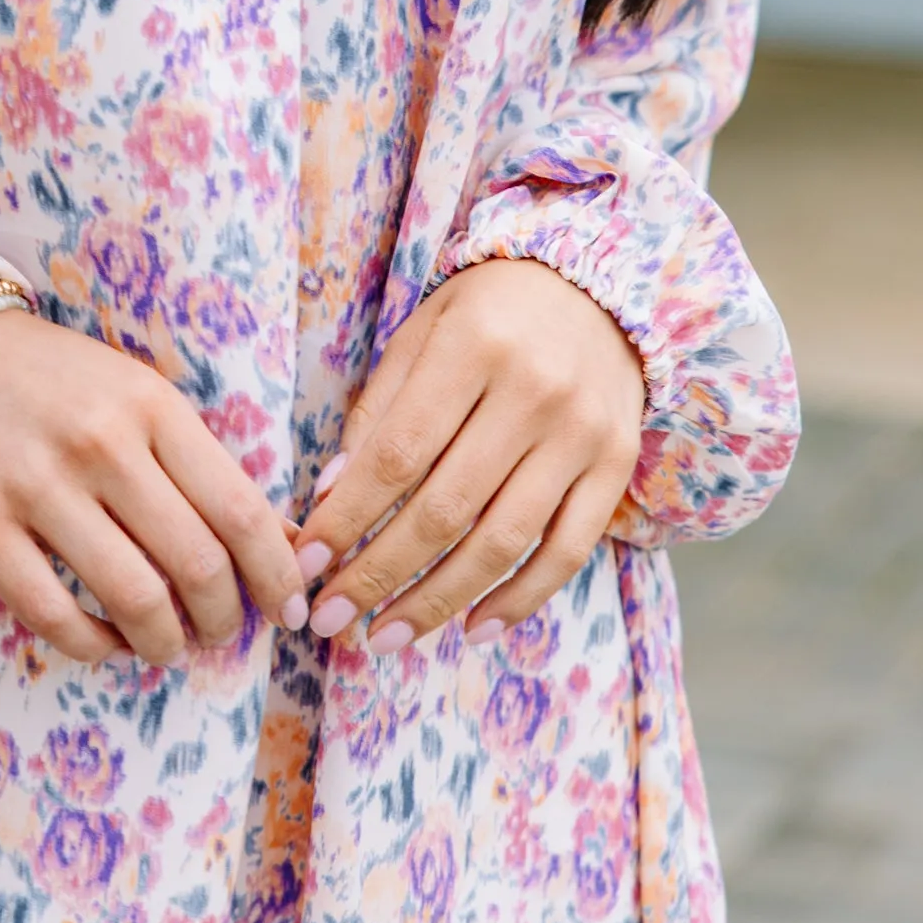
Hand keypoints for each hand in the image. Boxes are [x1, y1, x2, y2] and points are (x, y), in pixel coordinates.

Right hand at [0, 308, 309, 668]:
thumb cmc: (50, 379)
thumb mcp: (136, 393)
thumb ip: (197, 461)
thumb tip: (275, 542)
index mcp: (152, 405)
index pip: (239, 510)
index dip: (277, 574)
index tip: (290, 608)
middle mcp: (101, 444)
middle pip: (195, 564)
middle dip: (224, 619)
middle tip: (220, 633)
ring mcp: (36, 486)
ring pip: (132, 599)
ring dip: (164, 643)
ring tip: (166, 646)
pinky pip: (53, 615)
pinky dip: (94, 647)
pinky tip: (105, 642)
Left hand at [293, 260, 644, 654]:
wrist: (598, 285)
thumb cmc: (489, 311)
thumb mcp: (422, 332)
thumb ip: (379, 411)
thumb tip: (332, 498)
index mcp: (472, 347)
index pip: (397, 455)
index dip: (347, 518)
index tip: (305, 564)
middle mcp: (533, 392)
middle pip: (446, 509)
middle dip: (380, 574)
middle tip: (331, 618)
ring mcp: (581, 434)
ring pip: (504, 541)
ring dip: (439, 602)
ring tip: (386, 636)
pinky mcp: (616, 466)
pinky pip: (566, 552)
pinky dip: (520, 600)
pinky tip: (473, 630)